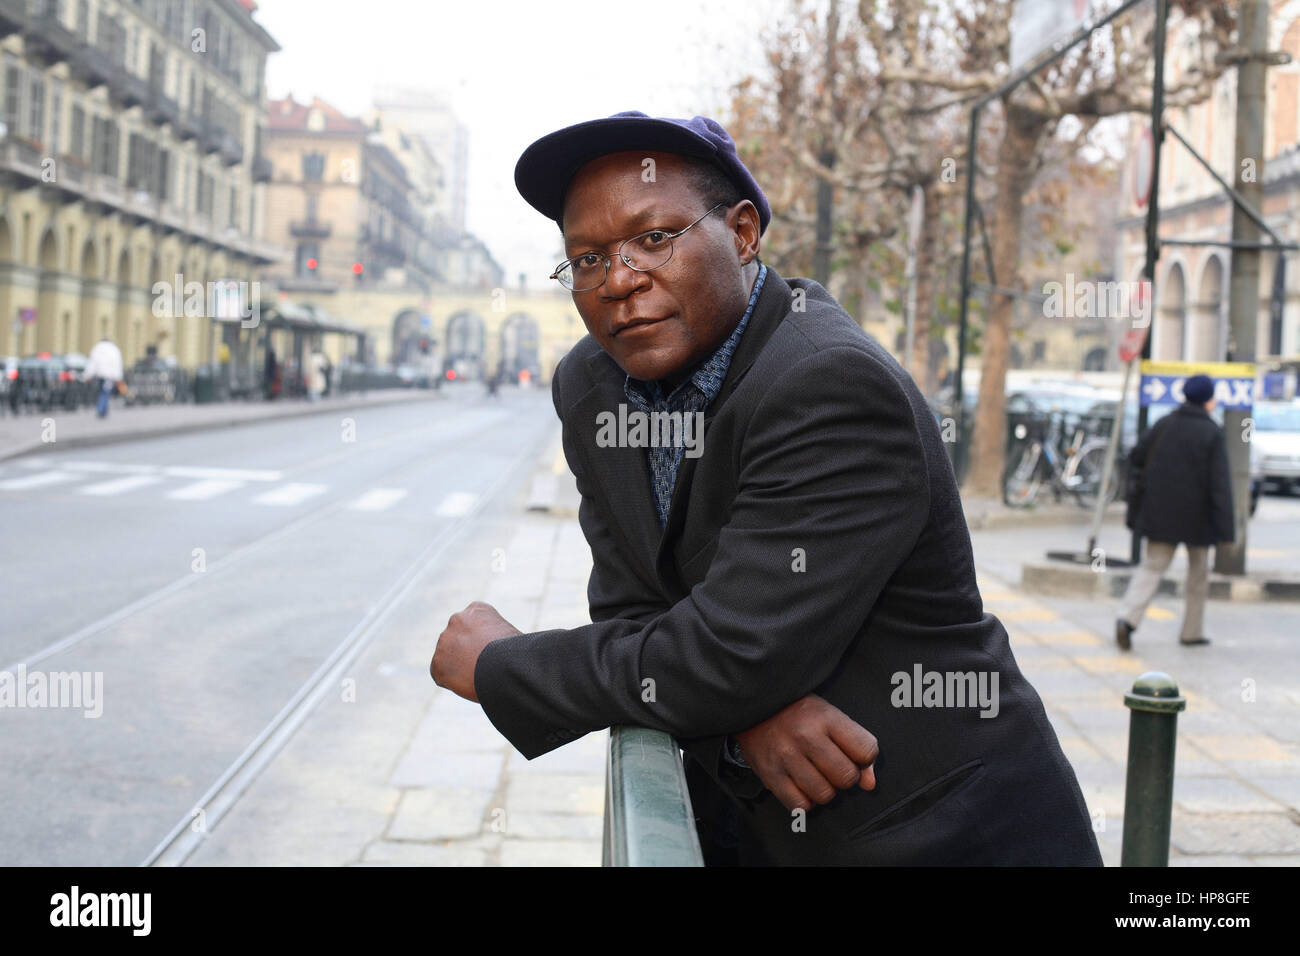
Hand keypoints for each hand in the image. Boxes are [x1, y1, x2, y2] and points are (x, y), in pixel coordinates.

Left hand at [430, 601, 521, 701]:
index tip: (493, 652)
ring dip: (459, 666)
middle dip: (466, 651)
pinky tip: (469, 683)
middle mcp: (456, 619)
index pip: (472, 626)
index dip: (483, 642)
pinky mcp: (436, 664)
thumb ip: (494, 637)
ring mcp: (444, 641)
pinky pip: (442, 675)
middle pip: (458, 639)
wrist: (504, 667)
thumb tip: (491, 651)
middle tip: (483, 666)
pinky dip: (453, 682)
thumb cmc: (516, 654)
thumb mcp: (510, 635)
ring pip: (448, 657)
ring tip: (478, 675)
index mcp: (476, 610)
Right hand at [734, 694, 877, 811]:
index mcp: (825, 718)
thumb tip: (869, 783)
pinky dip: (805, 801)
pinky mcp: (770, 775)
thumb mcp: (830, 716)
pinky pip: (800, 805)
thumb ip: (856, 745)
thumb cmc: (798, 713)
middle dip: (844, 777)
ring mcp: (786, 757)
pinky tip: (801, 785)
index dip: (864, 758)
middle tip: (833, 767)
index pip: (865, 750)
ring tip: (816, 775)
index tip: (853, 755)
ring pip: (825, 795)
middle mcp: (806, 736)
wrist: (755, 707)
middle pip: (846, 777)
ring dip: (825, 790)